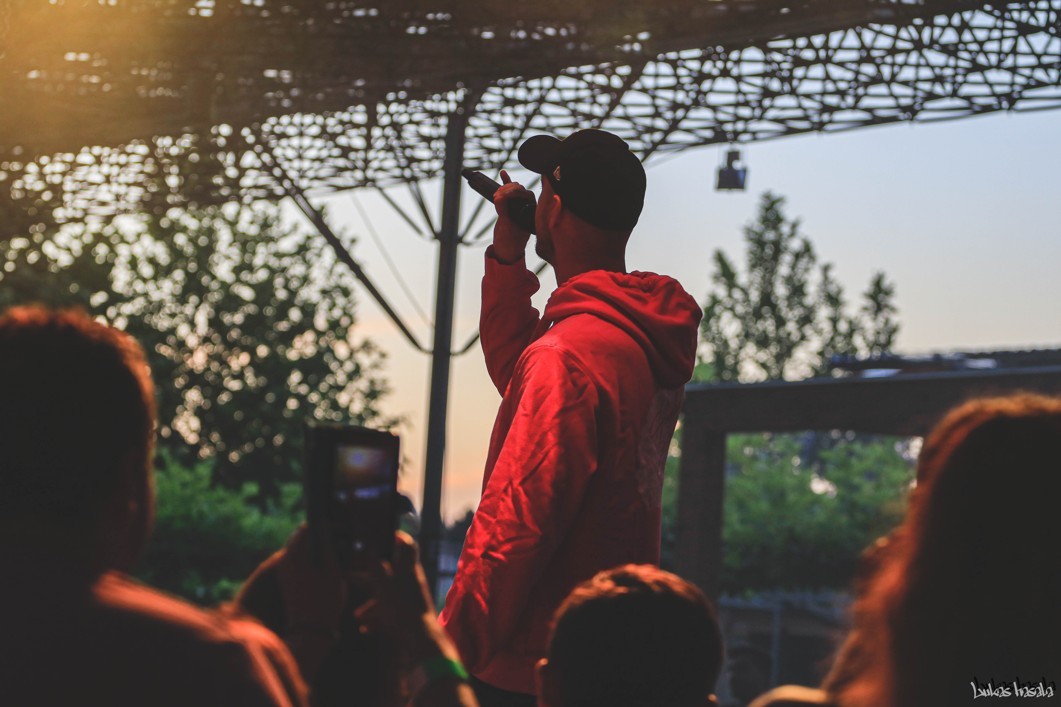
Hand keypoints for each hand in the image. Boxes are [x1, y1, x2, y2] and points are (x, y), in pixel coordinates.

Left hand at [274, 524, 346, 633]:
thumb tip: (327, 528)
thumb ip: (328, 545)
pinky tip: (330, 567)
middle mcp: (284, 561)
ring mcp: (285, 572)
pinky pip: (301, 563)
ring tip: (339, 553)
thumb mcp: (333, 569)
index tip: (341, 527)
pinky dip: (314, 560)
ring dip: (318, 549)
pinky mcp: (288, 582)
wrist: (311, 631)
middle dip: (321, 536)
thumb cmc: (325, 599)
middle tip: (342, 539)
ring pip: (302, 551)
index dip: (325, 524)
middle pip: (303, 539)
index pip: (307, 527)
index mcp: (293, 555)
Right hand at [356, 532, 459, 665]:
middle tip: (351, 575)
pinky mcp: (410, 617)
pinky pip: (392, 614)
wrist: (421, 642)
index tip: (385, 534)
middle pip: (390, 574)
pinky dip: (378, 620)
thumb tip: (367, 546)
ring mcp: (412, 600)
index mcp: (408, 570)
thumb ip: (374, 565)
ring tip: (357, 616)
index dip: (398, 538)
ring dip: (371, 605)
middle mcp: (411, 583)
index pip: (407, 547)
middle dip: (369, 577)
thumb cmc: (402, 609)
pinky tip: (365, 629)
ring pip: (388, 597)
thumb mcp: (383, 584)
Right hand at [492, 170, 534, 263]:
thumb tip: (498, 197)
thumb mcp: (506, 227)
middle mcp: (528, 207)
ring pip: (514, 190)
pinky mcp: (511, 205)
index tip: (502, 195)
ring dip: (505, 187)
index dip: (514, 192)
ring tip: (496, 194)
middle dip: (508, 190)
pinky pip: (509, 192)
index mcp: (532, 212)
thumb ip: (504, 212)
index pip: (526, 195)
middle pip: (520, 190)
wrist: (507, 249)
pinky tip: (503, 174)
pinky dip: (506, 183)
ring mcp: (519, 206)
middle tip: (497, 196)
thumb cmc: (510, 241)